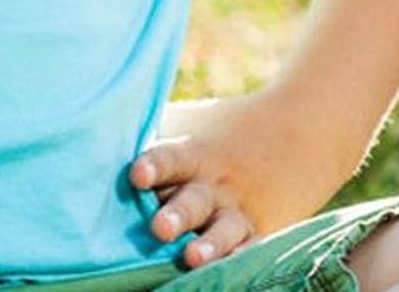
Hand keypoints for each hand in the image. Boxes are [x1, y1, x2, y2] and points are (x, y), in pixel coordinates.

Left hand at [127, 87, 335, 269]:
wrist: (299, 131)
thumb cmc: (223, 128)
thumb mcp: (191, 122)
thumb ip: (155, 134)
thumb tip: (98, 142)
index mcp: (195, 153)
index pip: (171, 157)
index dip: (154, 165)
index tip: (136, 174)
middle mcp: (217, 184)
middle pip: (195, 200)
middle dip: (178, 215)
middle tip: (159, 228)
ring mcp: (241, 211)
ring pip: (225, 231)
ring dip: (209, 247)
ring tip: (192, 259)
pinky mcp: (261, 232)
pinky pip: (253, 251)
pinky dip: (241, 263)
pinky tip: (228, 278)